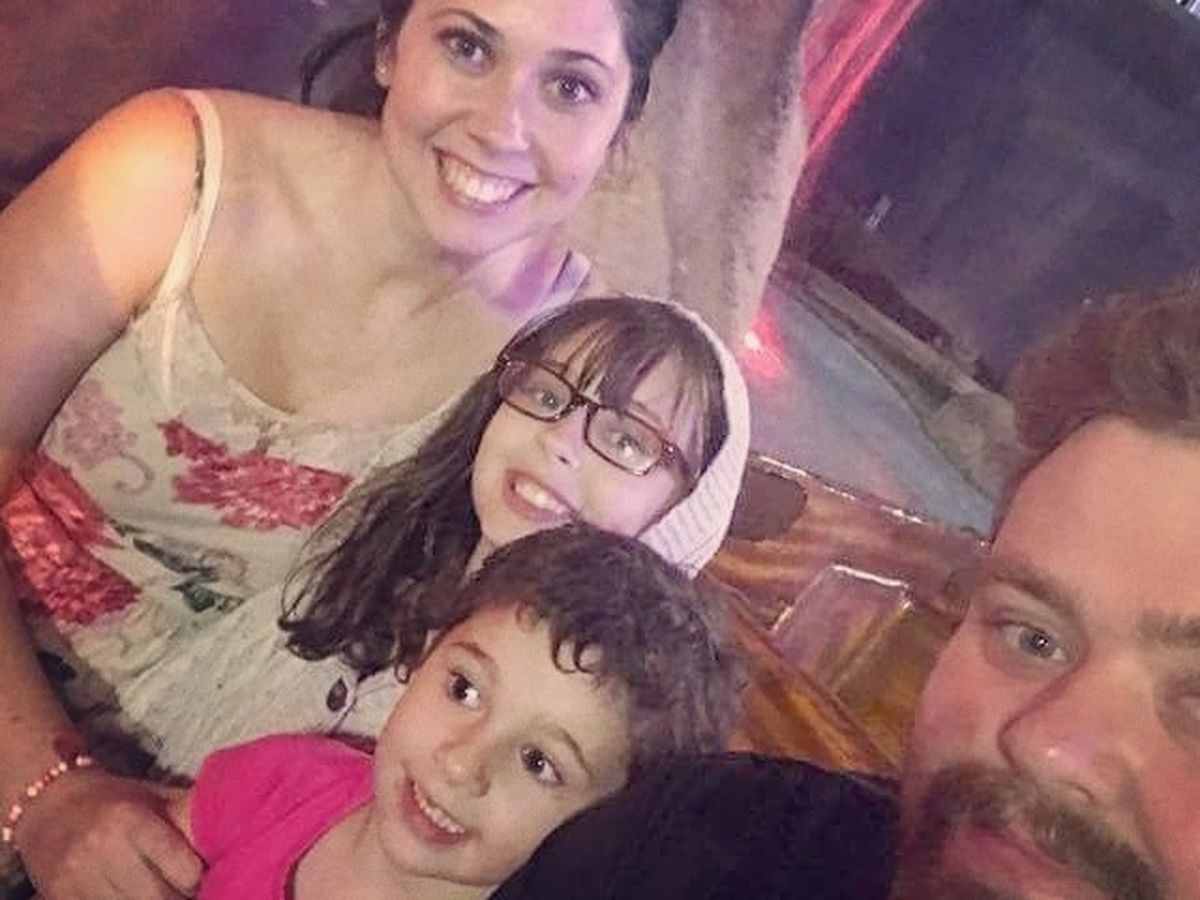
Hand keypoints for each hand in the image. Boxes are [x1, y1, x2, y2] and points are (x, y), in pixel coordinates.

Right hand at [14, 767, 200, 899]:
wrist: (49, 806)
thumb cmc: (117, 800)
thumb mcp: (155, 797)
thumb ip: (189, 814)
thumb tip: (237, 827)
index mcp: (132, 821)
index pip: (184, 870)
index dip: (198, 878)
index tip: (203, 875)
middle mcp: (103, 850)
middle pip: (158, 899)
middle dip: (179, 899)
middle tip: (188, 892)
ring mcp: (78, 879)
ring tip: (166, 894)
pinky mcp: (61, 898)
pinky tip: (135, 897)